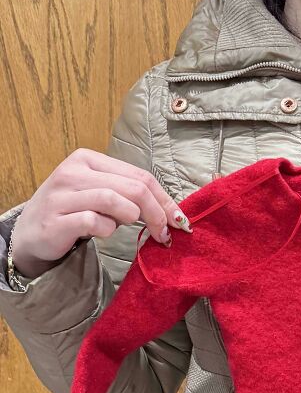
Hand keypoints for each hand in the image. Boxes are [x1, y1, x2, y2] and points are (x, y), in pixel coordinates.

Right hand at [10, 148, 191, 276]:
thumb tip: (170, 211)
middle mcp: (73, 172)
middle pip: (133, 188)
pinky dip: (106, 230)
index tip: (178, 220)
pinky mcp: (57, 220)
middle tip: (163, 234)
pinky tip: (101, 232)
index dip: (164, 199)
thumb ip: (129, 194)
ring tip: (125, 227)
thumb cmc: (72, 213)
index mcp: (88, 159)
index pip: (139, 175)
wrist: (30, 233)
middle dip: (156, 213)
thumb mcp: (99, 194)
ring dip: (129, 218)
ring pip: (114, 200)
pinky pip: (94, 222)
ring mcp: (62, 195)